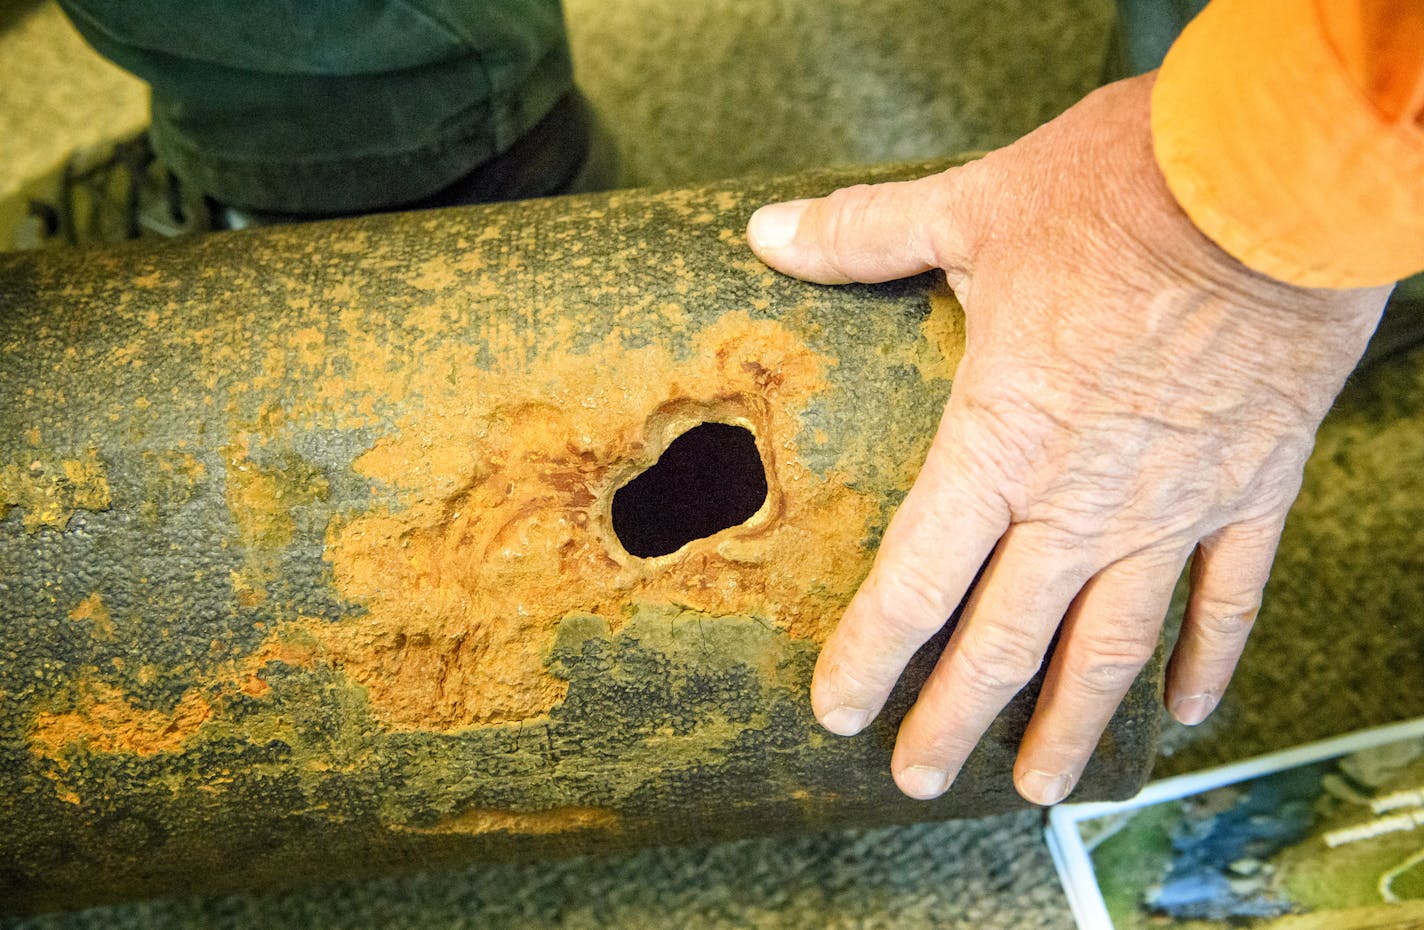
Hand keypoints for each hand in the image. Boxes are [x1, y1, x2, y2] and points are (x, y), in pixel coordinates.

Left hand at [747, 73, 1388, 804]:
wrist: (1273, 184)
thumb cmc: (1122, 194)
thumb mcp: (975, 207)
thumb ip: (865, 234)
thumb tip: (768, 232)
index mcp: (999, 444)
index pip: (915, 583)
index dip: (869, 656)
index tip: (839, 712)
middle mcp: (1081, 503)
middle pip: (1005, 642)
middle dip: (953, 719)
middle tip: (917, 779)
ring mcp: (1173, 508)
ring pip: (1111, 647)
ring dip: (1070, 723)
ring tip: (1040, 787)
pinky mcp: (1252, 491)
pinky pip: (1228, 600)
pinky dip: (1205, 662)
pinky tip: (1182, 712)